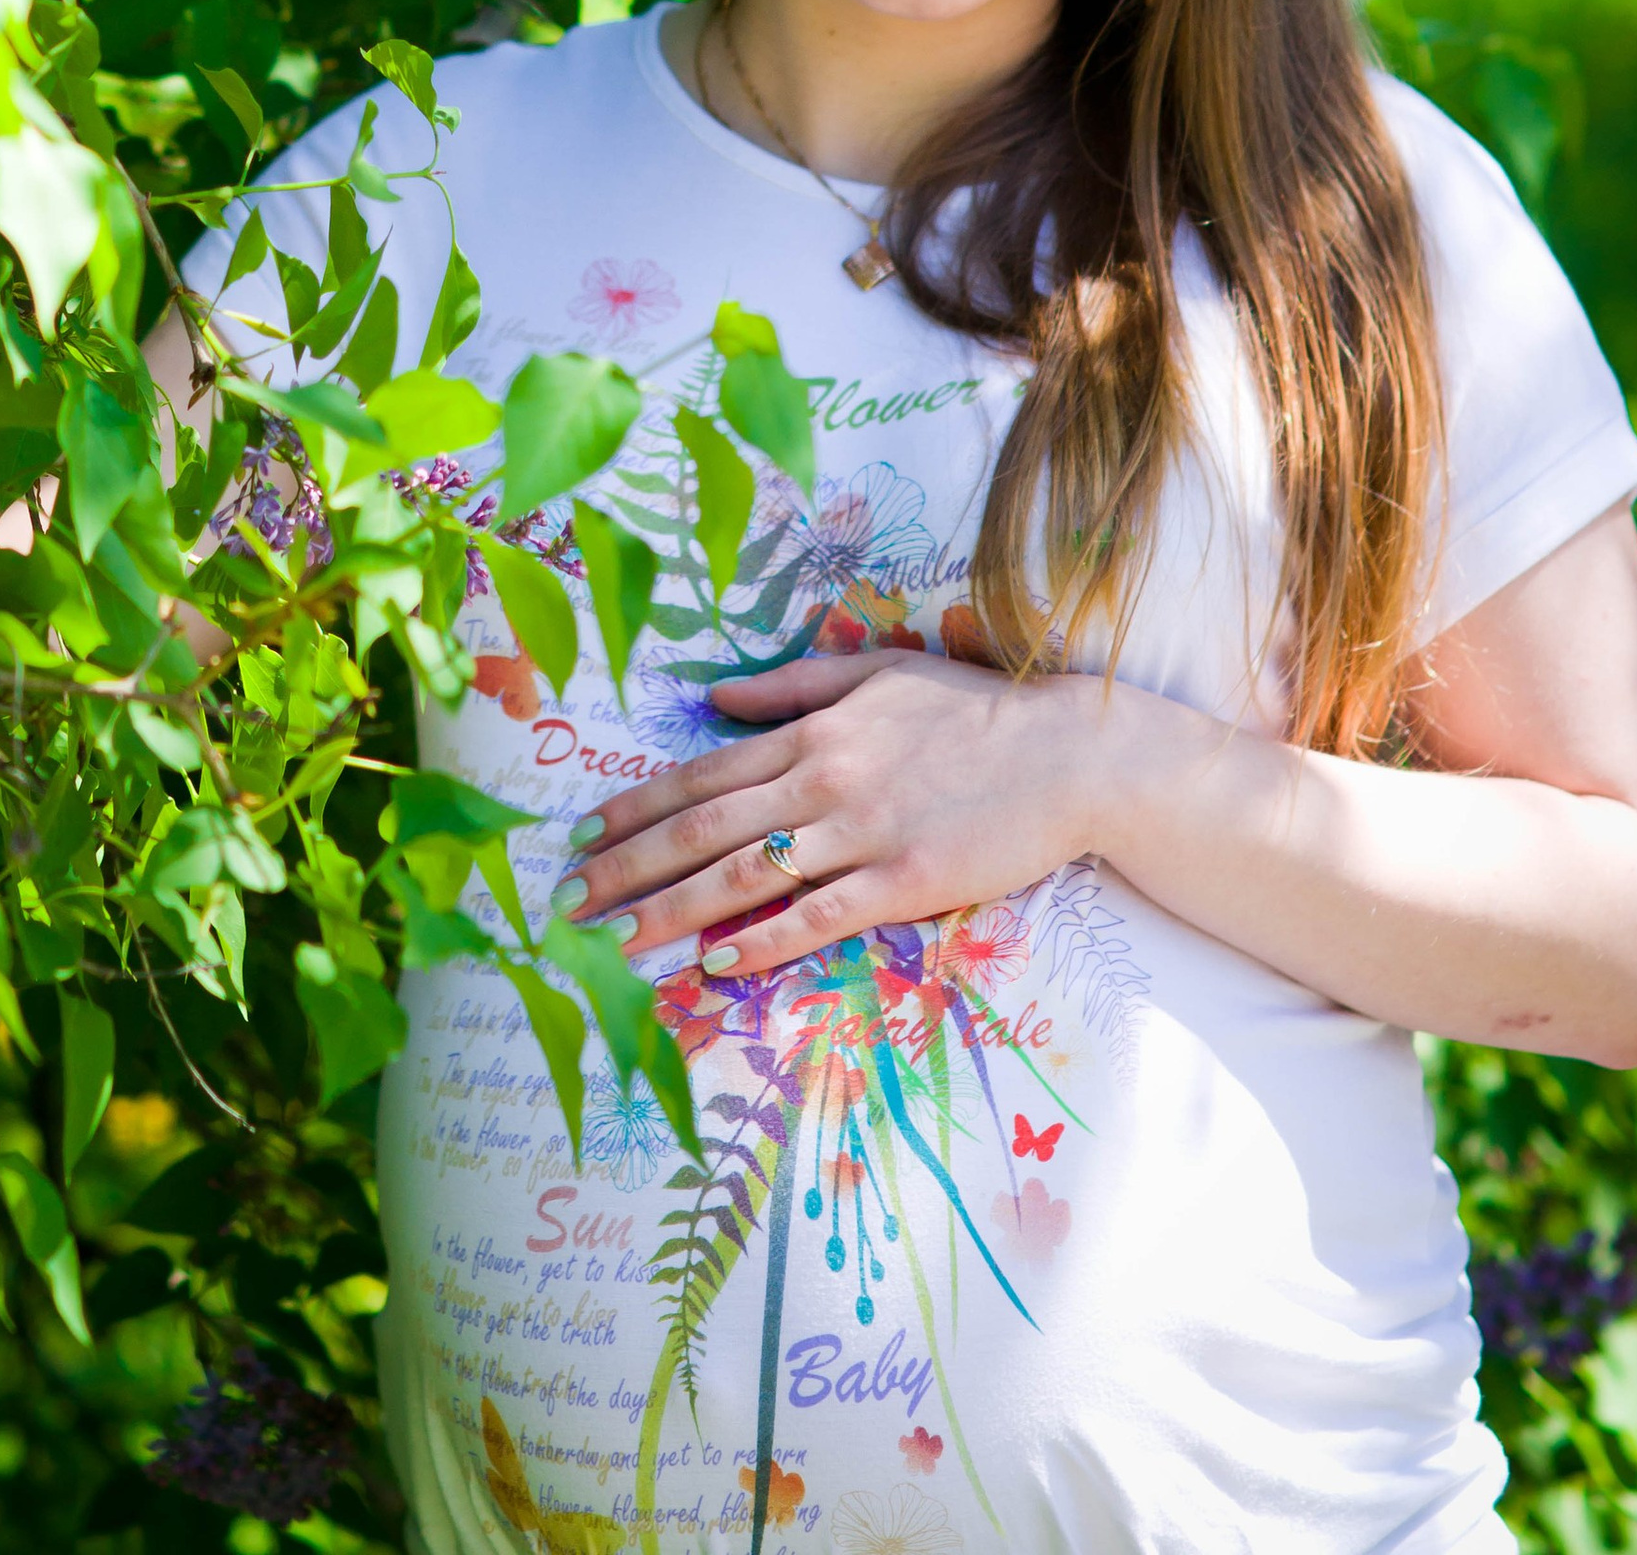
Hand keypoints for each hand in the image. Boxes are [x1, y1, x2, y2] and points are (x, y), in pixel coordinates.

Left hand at [552, 645, 1131, 974]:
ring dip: (672, 911)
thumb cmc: (972, 711)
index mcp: (812, 731)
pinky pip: (817, 918)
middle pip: (705, 829)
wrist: (1067, 753)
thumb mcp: (875, 672)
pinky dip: (762, 942)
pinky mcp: (904, 882)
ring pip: (745, 876)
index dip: (635, 808)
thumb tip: (713, 697)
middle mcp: (822, 779)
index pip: (701, 774)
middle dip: (629, 867)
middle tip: (569, 900)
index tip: (582, 836)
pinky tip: (715, 965)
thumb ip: (790, 688)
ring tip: (614, 941)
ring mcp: (862, 833)